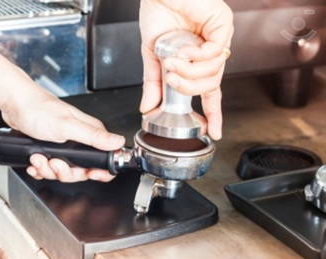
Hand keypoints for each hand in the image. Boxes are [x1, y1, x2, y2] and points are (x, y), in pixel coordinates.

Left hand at [0, 84, 124, 182]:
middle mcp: (80, 140)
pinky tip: (34, 161)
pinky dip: (40, 168)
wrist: (14, 104)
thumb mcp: (68, 126)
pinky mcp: (52, 148)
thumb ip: (94, 136)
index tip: (89, 173)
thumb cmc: (38, 109)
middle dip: (65, 171)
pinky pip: (50, 168)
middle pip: (81, 170)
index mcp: (90, 133)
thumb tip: (118, 142)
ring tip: (38, 158)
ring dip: (48, 169)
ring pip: (64, 170)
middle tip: (53, 162)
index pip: (105, 158)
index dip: (100, 171)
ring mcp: (65, 145)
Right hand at [140, 0, 233, 139]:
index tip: (212, 131)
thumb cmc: (158, 14)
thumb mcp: (152, 56)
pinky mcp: (222, 26)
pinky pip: (214, 53)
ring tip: (172, 61)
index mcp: (196, 61)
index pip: (209, 92)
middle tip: (171, 79)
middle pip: (210, 86)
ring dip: (189, 72)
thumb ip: (153, 83)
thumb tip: (148, 107)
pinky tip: (184, 48)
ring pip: (214, 72)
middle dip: (188, 88)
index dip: (212, 113)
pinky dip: (196, 56)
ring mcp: (219, 40)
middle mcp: (210, 53)